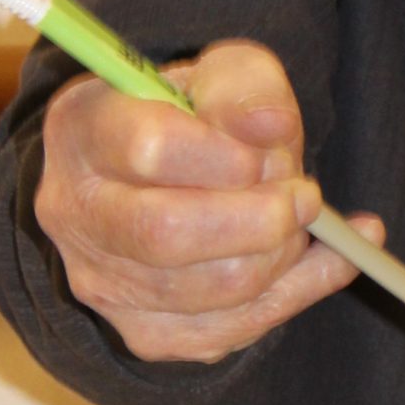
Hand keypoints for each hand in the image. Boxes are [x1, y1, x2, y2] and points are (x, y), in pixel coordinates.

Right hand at [36, 41, 384, 363]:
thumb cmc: (197, 115)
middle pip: (167, 235)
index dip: (228, 157)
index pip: (149, 148)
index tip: (274, 153)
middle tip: (306, 196)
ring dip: (281, 254)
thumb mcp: (223, 72)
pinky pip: (235, 330)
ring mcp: (102, 281)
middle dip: (262, 218)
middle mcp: (74, 212)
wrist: (172, 173)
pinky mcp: (144, 332)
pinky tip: (330, 259)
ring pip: (212, 290)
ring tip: (301, 217)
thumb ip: (247, 87)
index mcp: (82, 127)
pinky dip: (300, 292)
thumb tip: (272, 127)